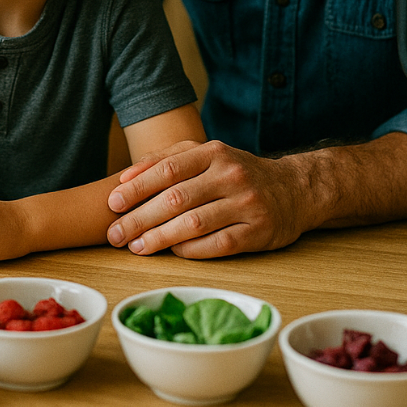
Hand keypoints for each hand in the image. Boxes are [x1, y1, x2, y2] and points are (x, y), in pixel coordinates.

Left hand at [106, 140, 307, 257]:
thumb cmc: (237, 174)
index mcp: (214, 153)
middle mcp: (231, 175)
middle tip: (115, 235)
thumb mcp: (206, 156)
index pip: (168, 169)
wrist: (294, 189)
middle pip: (176, 199)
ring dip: (160, 238)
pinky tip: (172, 253)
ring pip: (194, 224)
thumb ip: (165, 160)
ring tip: (137, 247)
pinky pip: (217, 244)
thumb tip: (124, 177)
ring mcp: (246, 204)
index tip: (112, 203)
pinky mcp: (258, 232)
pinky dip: (190, 251)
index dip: (137, 187)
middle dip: (140, 218)